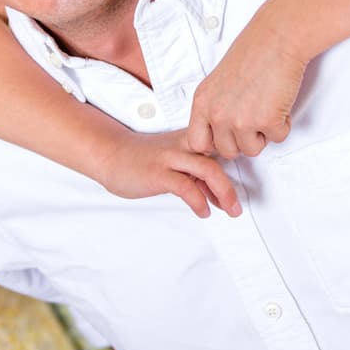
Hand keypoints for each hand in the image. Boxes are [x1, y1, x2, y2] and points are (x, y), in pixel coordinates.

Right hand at [94, 128, 241, 217]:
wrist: (110, 153)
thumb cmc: (141, 158)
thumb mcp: (173, 159)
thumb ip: (194, 171)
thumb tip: (216, 193)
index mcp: (189, 139)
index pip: (221, 147)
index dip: (235, 169)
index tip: (239, 189)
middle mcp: (182, 145)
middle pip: (220, 157)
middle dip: (232, 186)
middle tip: (238, 206)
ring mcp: (170, 157)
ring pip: (208, 170)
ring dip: (224, 193)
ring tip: (229, 210)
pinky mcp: (157, 173)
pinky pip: (186, 186)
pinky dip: (199, 201)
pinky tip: (203, 211)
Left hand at [187, 17, 305, 159]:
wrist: (277, 38)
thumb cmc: (252, 54)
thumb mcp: (218, 83)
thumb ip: (214, 108)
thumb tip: (217, 136)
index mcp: (202, 102)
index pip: (196, 142)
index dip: (214, 143)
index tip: (227, 136)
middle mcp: (217, 113)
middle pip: (227, 151)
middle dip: (243, 140)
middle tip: (254, 117)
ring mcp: (241, 119)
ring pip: (252, 150)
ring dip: (263, 134)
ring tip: (266, 107)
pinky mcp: (267, 120)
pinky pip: (278, 138)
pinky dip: (283, 124)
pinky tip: (279, 102)